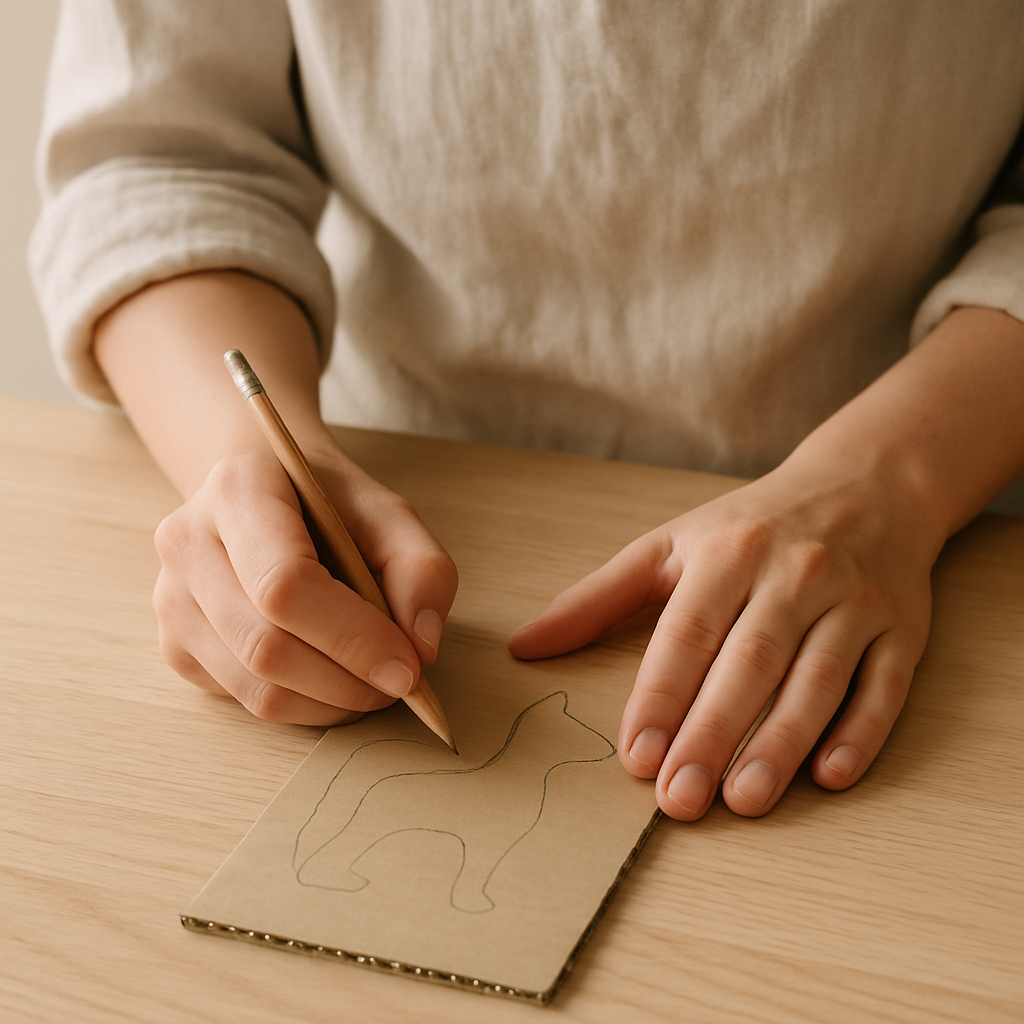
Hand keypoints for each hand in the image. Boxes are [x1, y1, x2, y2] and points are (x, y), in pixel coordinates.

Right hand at [153, 443, 457, 724]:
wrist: (268, 491)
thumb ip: (421, 570)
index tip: (408, 667)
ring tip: (373, 684)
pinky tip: (332, 677)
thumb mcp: (390, 514)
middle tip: (401, 682)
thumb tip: (421, 647)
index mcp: (238, 491)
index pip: (284, 584)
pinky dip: (303, 705)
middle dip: (348, 681)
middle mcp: (187, 543)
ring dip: (330, 702)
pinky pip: (243, 700)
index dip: (352, 637)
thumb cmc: (329, 502)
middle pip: (266, 646)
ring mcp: (171, 598)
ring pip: (255, 687)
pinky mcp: (175, 645)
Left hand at [508, 452, 936, 818]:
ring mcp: (853, 601)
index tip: (636, 756)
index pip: (688, 632)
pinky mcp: (901, 628)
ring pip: (817, 679)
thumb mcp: (668, 546)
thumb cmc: (750, 526)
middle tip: (680, 799)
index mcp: (727, 553)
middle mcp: (793, 574)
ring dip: (782, 743)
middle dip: (713, 733)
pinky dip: (861, 732)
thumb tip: (523, 646)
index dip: (660, 695)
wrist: (864, 485)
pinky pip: (883, 685)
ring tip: (744, 800)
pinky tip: (831, 776)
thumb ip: (596, 598)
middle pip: (750, 662)